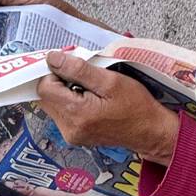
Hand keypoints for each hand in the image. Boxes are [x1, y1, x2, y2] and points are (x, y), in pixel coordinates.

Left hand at [36, 49, 179, 165]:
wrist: (150, 131)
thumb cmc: (136, 106)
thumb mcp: (110, 81)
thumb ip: (79, 70)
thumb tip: (53, 59)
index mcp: (77, 114)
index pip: (44, 87)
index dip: (54, 72)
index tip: (72, 66)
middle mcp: (69, 128)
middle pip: (46, 97)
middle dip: (58, 81)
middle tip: (82, 75)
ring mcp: (71, 134)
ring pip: (53, 104)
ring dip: (64, 91)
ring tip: (89, 88)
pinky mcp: (75, 136)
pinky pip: (62, 113)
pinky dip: (70, 102)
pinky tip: (89, 99)